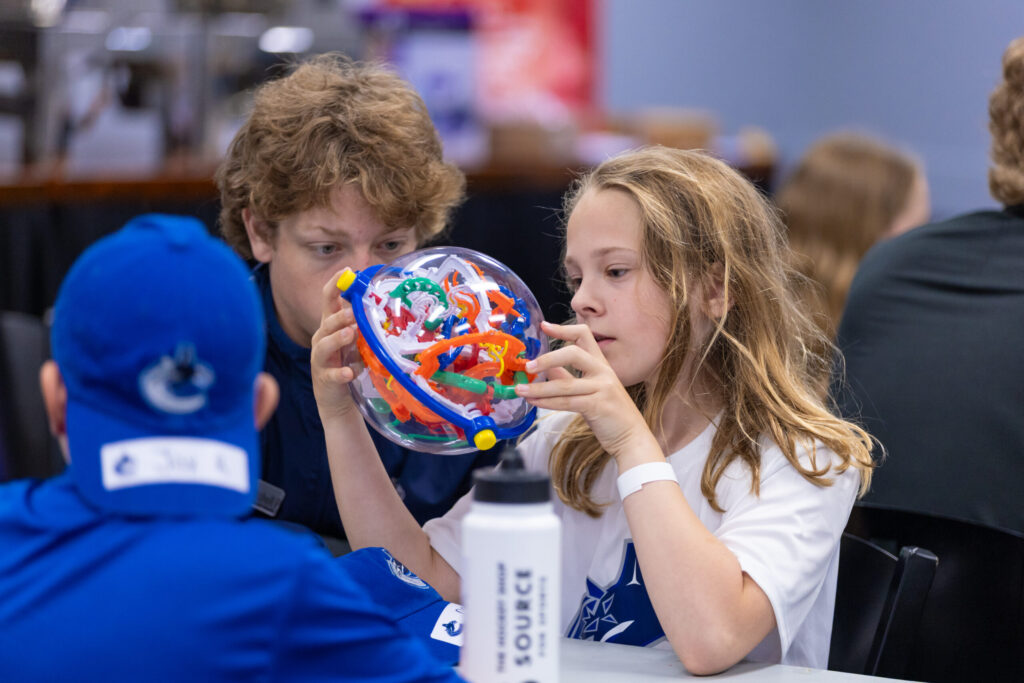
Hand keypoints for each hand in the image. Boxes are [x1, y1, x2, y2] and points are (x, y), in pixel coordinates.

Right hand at [310, 269, 361, 422]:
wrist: (337, 396)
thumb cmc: (346, 361)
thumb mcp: (356, 340)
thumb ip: (364, 323)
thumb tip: (385, 303)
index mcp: (330, 325)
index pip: (328, 300)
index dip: (335, 285)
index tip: (346, 272)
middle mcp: (321, 339)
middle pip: (326, 322)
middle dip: (339, 316)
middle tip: (353, 312)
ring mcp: (321, 359)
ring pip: (324, 346)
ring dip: (337, 338)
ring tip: (350, 333)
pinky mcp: (325, 378)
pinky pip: (332, 374)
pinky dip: (341, 373)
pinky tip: (350, 372)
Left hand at [514, 321, 651, 459]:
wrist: (631, 437)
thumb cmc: (610, 414)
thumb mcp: (590, 390)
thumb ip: (569, 377)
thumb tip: (547, 369)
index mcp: (601, 363)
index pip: (583, 335)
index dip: (563, 329)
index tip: (544, 326)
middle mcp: (603, 371)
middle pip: (573, 353)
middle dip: (547, 359)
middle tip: (528, 366)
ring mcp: (602, 388)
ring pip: (565, 384)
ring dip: (538, 387)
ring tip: (520, 390)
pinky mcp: (598, 406)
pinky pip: (566, 402)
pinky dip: (547, 402)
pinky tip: (534, 402)